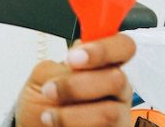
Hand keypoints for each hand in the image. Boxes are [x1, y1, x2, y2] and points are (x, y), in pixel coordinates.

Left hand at [13, 34, 135, 126]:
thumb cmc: (41, 104)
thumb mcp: (42, 78)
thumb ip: (61, 66)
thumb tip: (76, 58)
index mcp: (102, 66)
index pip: (123, 47)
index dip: (102, 49)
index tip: (73, 59)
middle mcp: (115, 90)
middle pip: (118, 79)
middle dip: (77, 86)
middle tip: (50, 90)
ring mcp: (118, 115)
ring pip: (110, 112)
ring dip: (71, 115)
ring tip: (47, 116)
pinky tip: (58, 126)